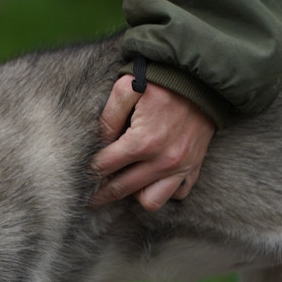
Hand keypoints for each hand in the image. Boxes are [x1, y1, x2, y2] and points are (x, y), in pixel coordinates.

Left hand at [90, 75, 214, 211]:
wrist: (204, 79)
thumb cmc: (163, 81)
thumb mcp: (127, 88)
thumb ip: (108, 116)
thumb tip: (96, 143)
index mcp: (143, 142)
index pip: (103, 167)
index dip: (87, 170)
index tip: (78, 173)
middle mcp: (163, 161)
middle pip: (120, 189)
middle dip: (99, 194)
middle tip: (87, 196)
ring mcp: (181, 167)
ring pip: (150, 201)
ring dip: (134, 195)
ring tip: (123, 183)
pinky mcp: (194, 167)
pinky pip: (176, 194)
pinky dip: (163, 190)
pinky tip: (150, 178)